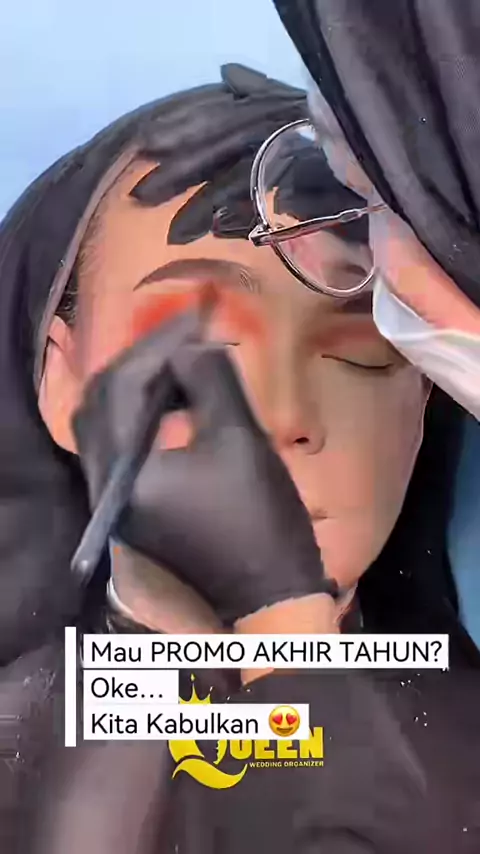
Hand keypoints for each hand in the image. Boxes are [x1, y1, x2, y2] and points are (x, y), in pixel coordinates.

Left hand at [73, 313, 335, 624]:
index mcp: (125, 471)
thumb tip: (191, 346)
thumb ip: (209, 379)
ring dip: (140, 386)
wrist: (270, 598)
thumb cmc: (260, 520)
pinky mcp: (134, 508)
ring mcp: (117, 501)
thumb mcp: (241, 438)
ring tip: (183, 362)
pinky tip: (177, 403)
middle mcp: (105, 486)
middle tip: (184, 337)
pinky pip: (123, 447)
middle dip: (141, 361)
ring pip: (108, 424)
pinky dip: (143, 416)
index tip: (196, 317)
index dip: (156, 344)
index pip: (121, 386)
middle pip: (102, 402)